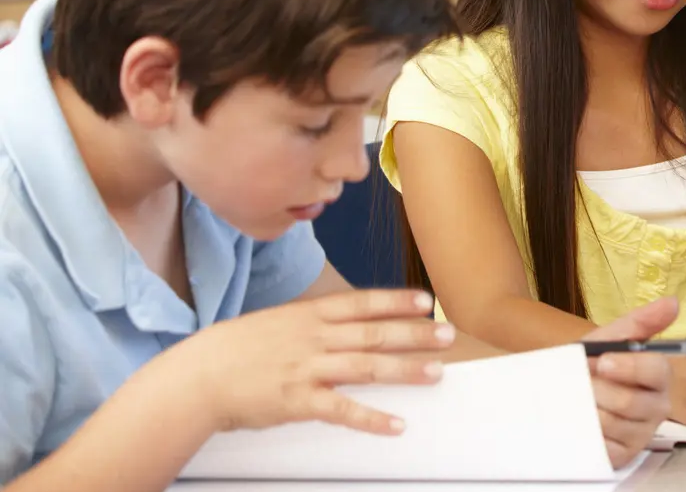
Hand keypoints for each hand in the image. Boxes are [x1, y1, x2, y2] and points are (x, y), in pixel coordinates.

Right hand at [174, 289, 452, 435]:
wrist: (197, 375)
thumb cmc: (235, 349)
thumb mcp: (278, 322)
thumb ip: (313, 323)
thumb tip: (345, 323)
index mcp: (309, 314)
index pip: (364, 303)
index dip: (398, 301)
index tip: (427, 301)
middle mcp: (315, 337)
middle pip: (376, 333)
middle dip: (416, 334)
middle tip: (448, 335)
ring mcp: (308, 368)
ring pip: (368, 367)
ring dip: (406, 370)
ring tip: (435, 373)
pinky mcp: (298, 400)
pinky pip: (342, 410)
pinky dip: (372, 418)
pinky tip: (395, 424)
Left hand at [582, 299, 675, 467]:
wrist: (564, 387)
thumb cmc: (593, 363)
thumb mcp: (611, 338)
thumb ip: (641, 322)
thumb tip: (673, 302)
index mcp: (659, 376)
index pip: (657, 370)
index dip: (630, 366)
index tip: (603, 362)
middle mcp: (658, 406)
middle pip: (632, 401)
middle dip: (599, 390)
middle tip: (585, 383)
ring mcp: (642, 434)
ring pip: (614, 423)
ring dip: (589, 409)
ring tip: (582, 400)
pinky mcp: (624, 455)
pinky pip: (606, 447)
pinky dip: (589, 433)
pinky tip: (585, 423)